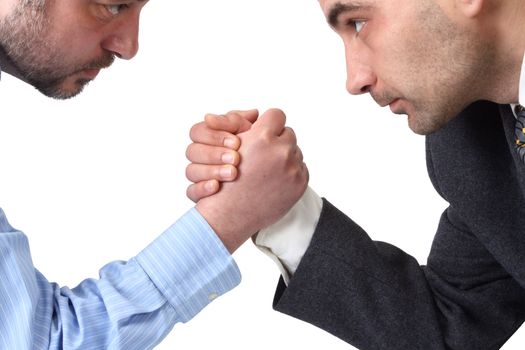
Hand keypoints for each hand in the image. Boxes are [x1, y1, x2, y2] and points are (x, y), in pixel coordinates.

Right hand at [186, 109, 258, 201]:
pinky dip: (202, 188)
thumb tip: (251, 113)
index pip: (198, 131)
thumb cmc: (252, 151)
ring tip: (233, 173)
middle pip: (193, 151)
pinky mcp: (198, 193)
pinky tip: (216, 187)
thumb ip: (244, 123)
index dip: (215, 135)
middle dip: (215, 154)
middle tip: (236, 158)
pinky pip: (191, 191)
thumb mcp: (249, 134)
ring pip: (191, 171)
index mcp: (207, 136)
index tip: (236, 142)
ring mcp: (197, 174)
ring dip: (212, 171)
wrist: (262, 178)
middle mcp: (199, 154)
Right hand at [195, 109, 308, 252]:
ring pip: (295, 151)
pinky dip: (291, 173)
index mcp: (262, 138)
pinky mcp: (300, 183)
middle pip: (288, 134)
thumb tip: (259, 113)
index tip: (265, 131)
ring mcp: (293, 168)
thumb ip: (248, 128)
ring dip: (285, 157)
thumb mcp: (231, 147)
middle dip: (278, 141)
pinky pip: (301, 168)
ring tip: (268, 170)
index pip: (277, 115)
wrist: (232, 214)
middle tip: (265, 154)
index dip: (269, 123)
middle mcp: (280, 151)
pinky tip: (275, 180)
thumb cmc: (227, 180)